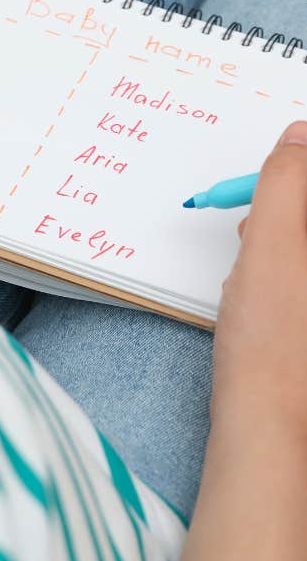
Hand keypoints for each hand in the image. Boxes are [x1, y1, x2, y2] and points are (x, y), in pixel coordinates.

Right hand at [213, 120, 306, 434]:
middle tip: (258, 231)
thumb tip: (301, 134)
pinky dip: (293, 269)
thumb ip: (289, 180)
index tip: (267, 190)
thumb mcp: (271, 246)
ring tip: (259, 268)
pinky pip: (305, 275)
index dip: (295, 174)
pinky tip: (272, 292)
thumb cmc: (272, 344)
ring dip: (289, 239)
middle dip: (291, 211)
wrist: (276, 426)